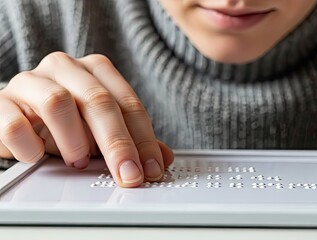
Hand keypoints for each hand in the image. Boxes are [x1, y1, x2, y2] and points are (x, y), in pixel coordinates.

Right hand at [0, 52, 173, 186]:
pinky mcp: (2, 101)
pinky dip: (31, 147)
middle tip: (127, 174)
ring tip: (78, 161)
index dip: (143, 138)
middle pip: (98, 101)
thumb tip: (162, 158)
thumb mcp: (100, 132)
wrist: (16, 117)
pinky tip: (39, 157)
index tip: (150, 168)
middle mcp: (65, 68)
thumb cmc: (62, 123)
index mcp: (95, 71)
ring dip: (74, 140)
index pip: (128, 103)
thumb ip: (132, 141)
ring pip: (58, 102)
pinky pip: (15, 123)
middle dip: (117, 143)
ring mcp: (31, 81)